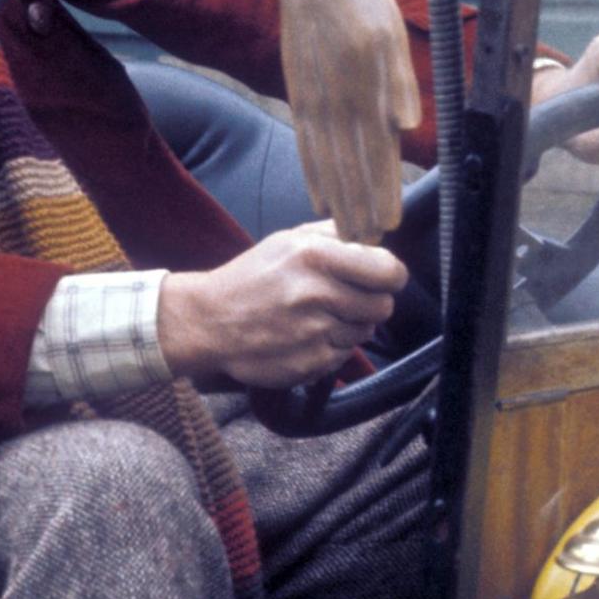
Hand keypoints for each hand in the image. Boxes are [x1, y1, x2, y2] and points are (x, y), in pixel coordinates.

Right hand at [158, 222, 409, 390]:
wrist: (208, 322)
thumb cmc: (250, 279)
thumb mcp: (286, 241)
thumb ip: (333, 235)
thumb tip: (374, 238)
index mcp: (314, 256)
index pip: (388, 270)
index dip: (391, 276)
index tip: (383, 278)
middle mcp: (317, 293)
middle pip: (382, 306)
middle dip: (369, 303)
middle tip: (344, 300)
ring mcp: (314, 332)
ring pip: (364, 332)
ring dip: (348, 326)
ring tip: (315, 318)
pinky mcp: (310, 363)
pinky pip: (343, 356)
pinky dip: (330, 348)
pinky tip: (304, 337)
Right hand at [274, 0, 422, 243]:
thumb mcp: (389, 31)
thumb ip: (397, 81)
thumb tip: (407, 126)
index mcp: (362, 86)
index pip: (376, 152)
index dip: (383, 191)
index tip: (388, 224)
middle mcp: (335, 102)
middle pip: (350, 167)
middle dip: (360, 209)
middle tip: (366, 246)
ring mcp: (314, 101)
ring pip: (327, 162)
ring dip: (338, 201)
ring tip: (345, 231)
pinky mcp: (299, 95)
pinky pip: (306, 144)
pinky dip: (312, 174)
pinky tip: (318, 196)